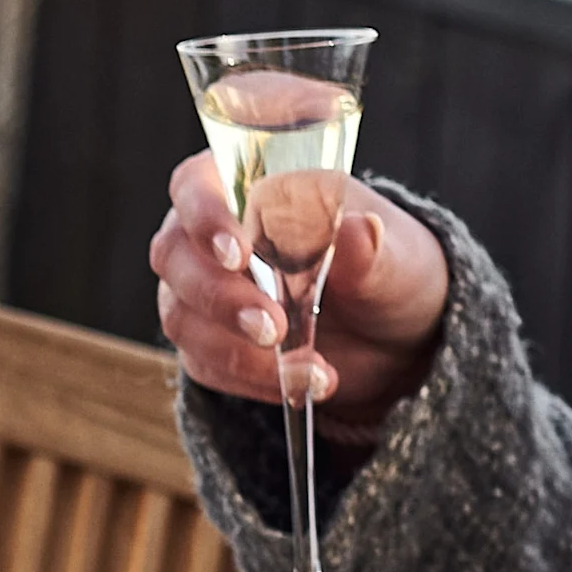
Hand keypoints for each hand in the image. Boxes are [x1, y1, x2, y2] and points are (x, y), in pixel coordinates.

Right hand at [151, 155, 449, 429]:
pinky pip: (204, 364)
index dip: (204, 216)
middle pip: (174, 256)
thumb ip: (373, 249)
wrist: (394, 340)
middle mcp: (211, 237)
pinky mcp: (211, 345)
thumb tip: (361, 228)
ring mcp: (205, 292)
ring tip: (308, 371)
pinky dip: (247, 381)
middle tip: (272, 329)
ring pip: (181, 317)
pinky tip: (296, 387)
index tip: (237, 254)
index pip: (197, 185)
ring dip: (235, 351)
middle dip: (220, 298)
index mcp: (251, 187)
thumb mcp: (397, 260)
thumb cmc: (389, 273)